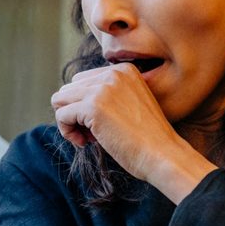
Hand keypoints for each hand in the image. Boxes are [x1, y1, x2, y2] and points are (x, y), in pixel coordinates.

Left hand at [51, 63, 215, 202]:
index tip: (102, 124)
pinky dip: (67, 131)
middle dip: (75, 112)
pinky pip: (61, 115)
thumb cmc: (147, 139)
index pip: (83, 81)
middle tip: (93, 133)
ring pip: (60, 100)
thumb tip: (64, 98)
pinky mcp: (93, 107)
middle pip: (69, 89)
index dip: (85, 106)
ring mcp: (102, 89)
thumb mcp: (129, 104)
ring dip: (69, 122)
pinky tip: (85, 143)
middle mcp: (113, 73)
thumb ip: (106, 95)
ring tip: (88, 138)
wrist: (163, 155)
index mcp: (124, 70)